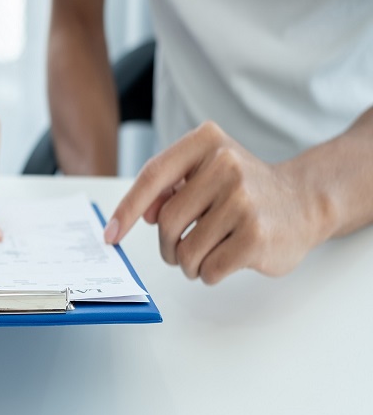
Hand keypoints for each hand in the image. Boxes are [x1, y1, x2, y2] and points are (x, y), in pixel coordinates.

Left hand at [104, 122, 325, 283]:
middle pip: (167, 222)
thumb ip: (169, 185)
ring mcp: (244, 200)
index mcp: (206, 141)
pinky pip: (209, 268)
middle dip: (167, 245)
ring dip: (187, 263)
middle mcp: (227, 164)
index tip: (110, 235)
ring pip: (186, 250)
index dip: (126, 209)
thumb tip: (142, 213)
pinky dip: (208, 273)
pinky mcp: (257, 235)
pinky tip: (225, 259)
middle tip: (178, 250)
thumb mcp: (205, 170)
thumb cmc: (243, 189)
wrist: (304, 201)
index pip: (152, 177)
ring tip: (204, 255)